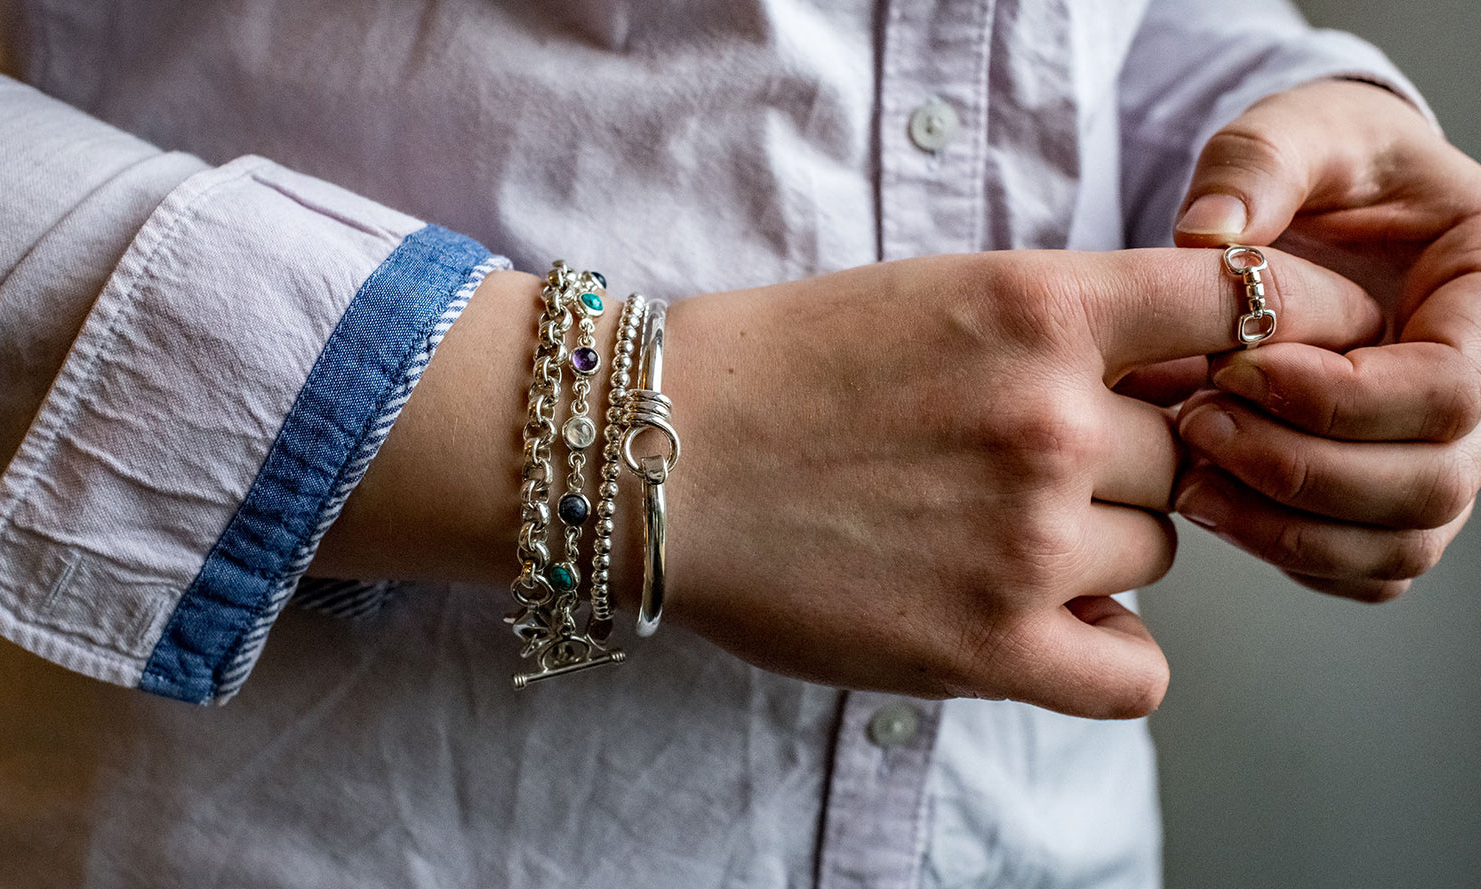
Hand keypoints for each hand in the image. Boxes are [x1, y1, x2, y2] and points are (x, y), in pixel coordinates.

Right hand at [658, 248, 1377, 716]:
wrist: (658, 454)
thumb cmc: (785, 368)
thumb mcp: (938, 296)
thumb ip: (1067, 332)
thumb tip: (1180, 392)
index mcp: (1040, 308)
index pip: (1241, 306)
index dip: (1278, 336)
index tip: (1265, 369)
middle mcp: (1050, 419)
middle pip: (1182, 458)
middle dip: (1118, 467)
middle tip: (1010, 469)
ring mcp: (1025, 537)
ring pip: (1150, 554)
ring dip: (1089, 550)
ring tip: (974, 535)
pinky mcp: (989, 644)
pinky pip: (1137, 673)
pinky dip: (1107, 652)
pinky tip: (1045, 626)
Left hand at [1172, 80, 1480, 600]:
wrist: (1316, 211)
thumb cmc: (1322, 166)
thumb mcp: (1298, 131)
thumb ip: (1260, 163)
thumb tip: (1207, 235)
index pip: (1450, 394)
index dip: (1337, 400)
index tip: (1233, 368)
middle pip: (1431, 485)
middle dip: (1299, 469)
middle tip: (1193, 422)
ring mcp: (1440, 454)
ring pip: (1397, 545)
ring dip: (1282, 526)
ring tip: (1184, 472)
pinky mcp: (1386, 498)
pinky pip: (1361, 568)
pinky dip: (1284, 550)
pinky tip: (1205, 498)